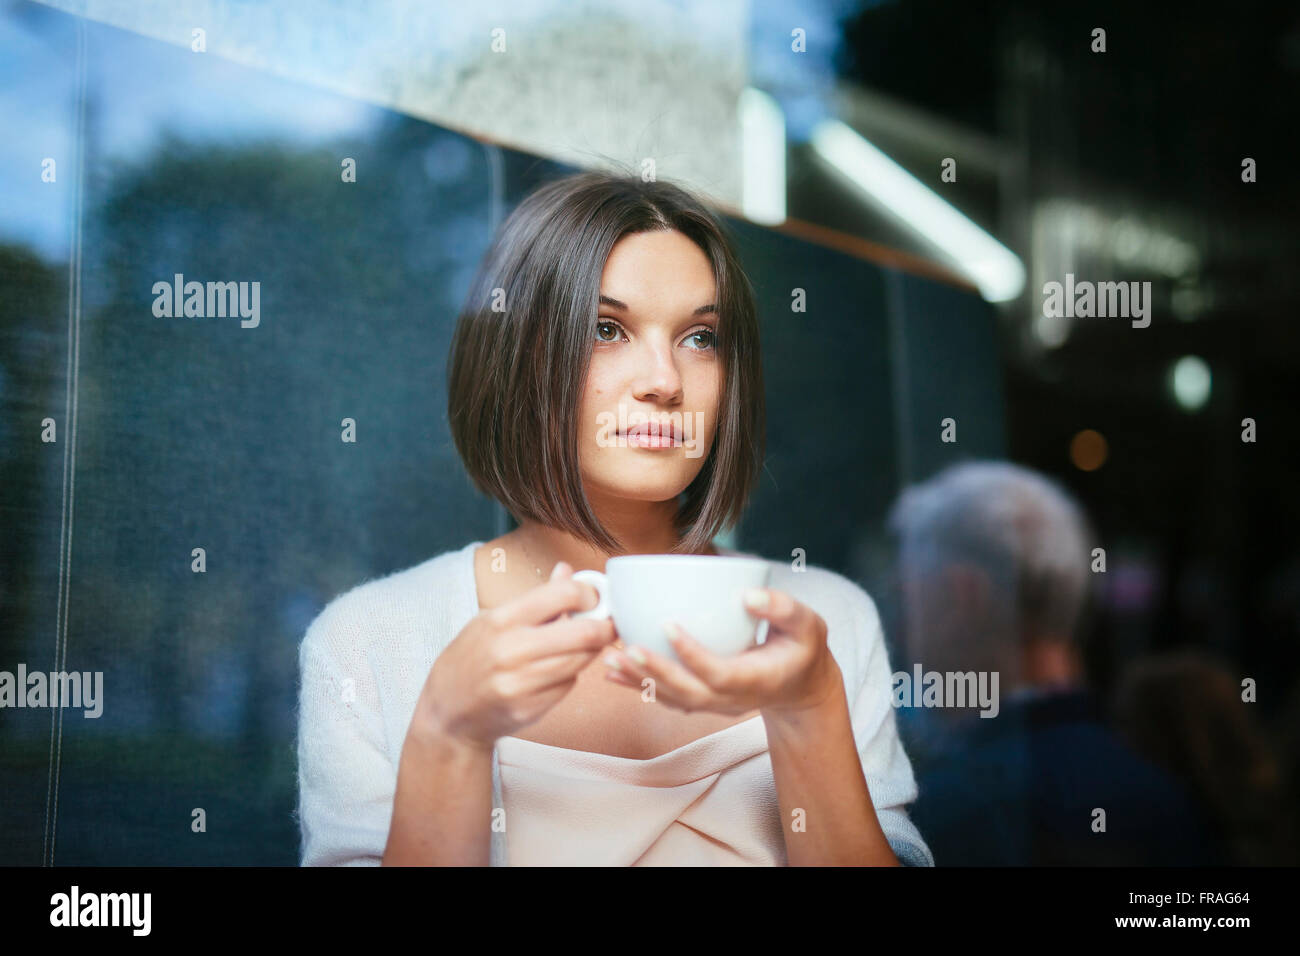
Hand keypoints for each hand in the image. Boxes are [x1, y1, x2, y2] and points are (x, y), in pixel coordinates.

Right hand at [412, 561, 615, 751]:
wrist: (447, 712)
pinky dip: (570, 675)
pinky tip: (557, 671)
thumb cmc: (472, 658)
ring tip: (582, 645)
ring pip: (581, 662)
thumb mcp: (493, 620)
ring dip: (589, 652)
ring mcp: (520, 684)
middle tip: (608, 624)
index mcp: (502, 620)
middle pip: (583, 633)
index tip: (592, 598)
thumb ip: (536, 599)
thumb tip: (567, 571)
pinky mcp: (529, 710)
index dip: (588, 594)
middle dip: (605, 627)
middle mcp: (511, 651)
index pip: (563, 595)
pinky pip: (568, 686)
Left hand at [603, 587, 840, 716]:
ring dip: (639, 682)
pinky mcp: (704, 700)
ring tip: (610, 661)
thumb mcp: (808, 625)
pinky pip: (668, 697)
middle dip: (655, 673)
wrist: (801, 686)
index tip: (668, 625)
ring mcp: (716, 703)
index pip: (719, 672)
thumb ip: (783, 609)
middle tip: (627, 648)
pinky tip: (614, 672)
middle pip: (688, 692)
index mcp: (757, 679)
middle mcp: (733, 698)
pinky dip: (640, 686)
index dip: (692, 653)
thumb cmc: (803, 649)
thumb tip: (748, 595)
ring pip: (673, 698)